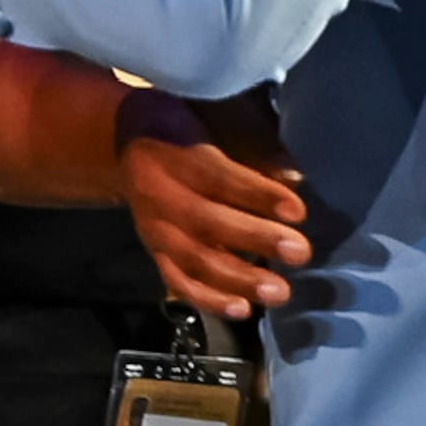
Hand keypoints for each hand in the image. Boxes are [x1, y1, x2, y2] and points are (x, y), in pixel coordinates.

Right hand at [117, 89, 310, 318]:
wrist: (125, 141)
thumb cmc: (183, 122)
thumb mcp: (213, 116)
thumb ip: (252, 143)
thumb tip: (295, 177)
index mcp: (176, 153)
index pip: (219, 177)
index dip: (258, 195)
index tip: (298, 211)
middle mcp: (160, 194)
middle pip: (207, 221)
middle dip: (256, 239)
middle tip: (300, 252)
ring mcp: (154, 228)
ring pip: (194, 259)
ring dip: (238, 279)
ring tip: (278, 292)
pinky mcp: (153, 251)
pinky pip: (178, 280)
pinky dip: (209, 299)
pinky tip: (242, 309)